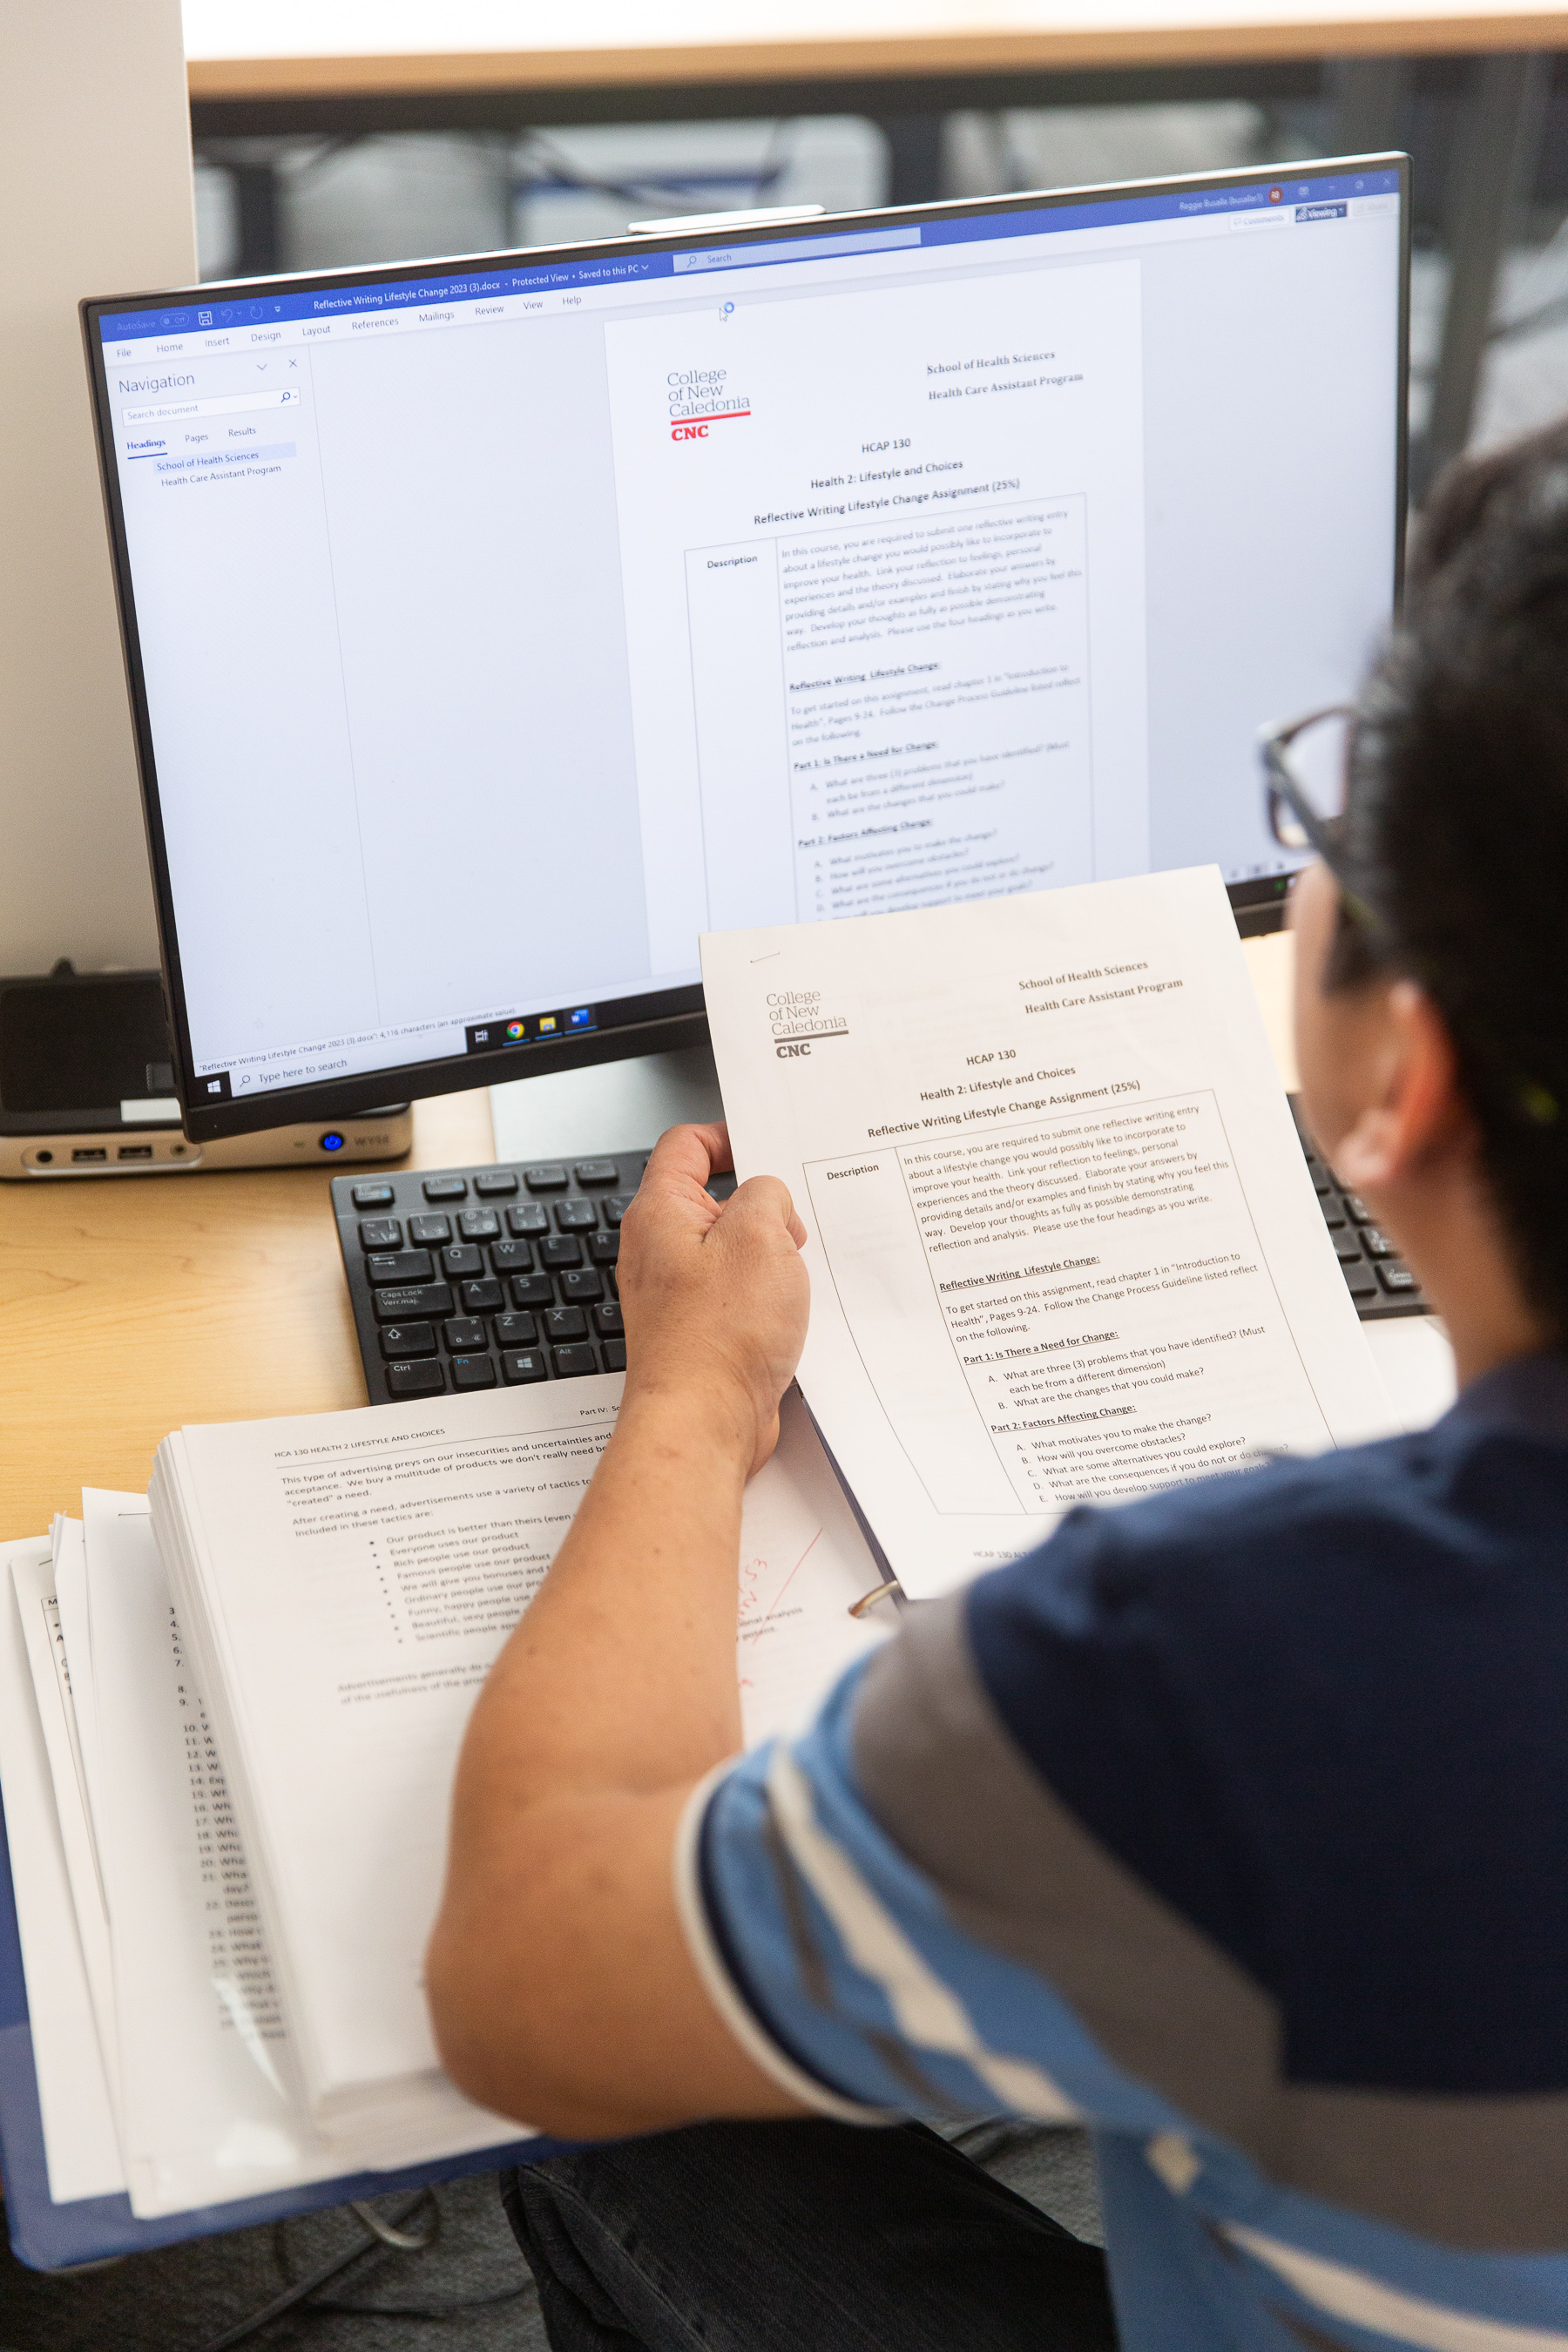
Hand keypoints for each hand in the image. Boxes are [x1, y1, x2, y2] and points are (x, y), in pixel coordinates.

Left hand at [616, 1123, 808, 1473]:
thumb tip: (771, 1201)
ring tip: (792, 1270)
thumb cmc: (717, 1337)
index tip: (767, 1144)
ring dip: (770, 1254)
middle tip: (793, 1218)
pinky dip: (766, 1293)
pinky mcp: (698, 1328)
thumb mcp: (762, 1236)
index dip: (729, 1135)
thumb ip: (769, 1195)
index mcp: (661, 1212)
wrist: (702, 1422)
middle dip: (763, 1204)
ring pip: (732, 1249)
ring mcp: (677, 1292)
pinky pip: (737, 1292)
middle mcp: (660, 1250)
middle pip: (714, 1199)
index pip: (687, 1145)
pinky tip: (790, 1308)